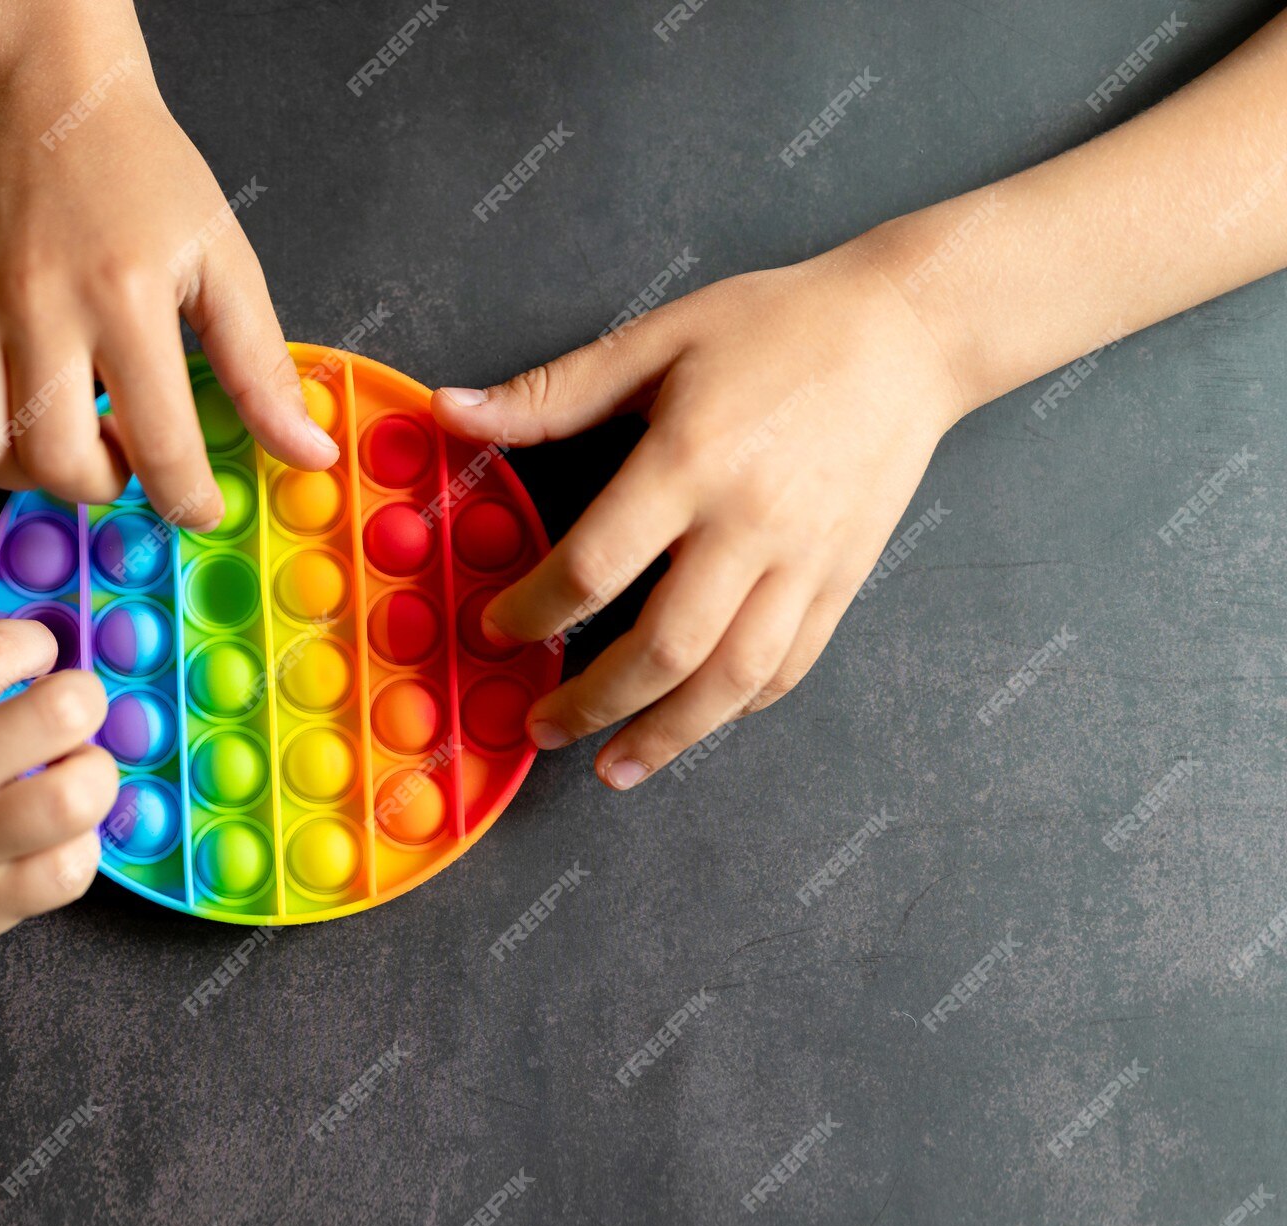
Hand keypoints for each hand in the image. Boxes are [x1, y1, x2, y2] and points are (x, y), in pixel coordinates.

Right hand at [0, 24, 336, 529]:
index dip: (188, 499)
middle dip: (101, 486)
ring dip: (22, 472)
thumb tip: (306, 450)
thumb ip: (260, 365)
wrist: (48, 93)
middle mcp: (37, 308)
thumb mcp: (222, 258)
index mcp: (124, 297)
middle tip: (126, 455)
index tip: (200, 505)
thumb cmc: (138, 169)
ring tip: (60, 442)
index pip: (160, 443)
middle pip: (54, 459)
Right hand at [0, 618, 116, 1023]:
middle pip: (64, 709)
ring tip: (76, 777)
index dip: (37, 644)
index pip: (5, 647)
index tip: (35, 658)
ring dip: (95, 776)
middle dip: (85, 699)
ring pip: (78, 795)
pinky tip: (57, 844)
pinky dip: (78, 855)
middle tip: (73, 714)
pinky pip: (64, 878)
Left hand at [432, 249, 963, 790]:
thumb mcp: (656, 340)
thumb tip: (449, 410)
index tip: (497, 628)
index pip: (592, 566)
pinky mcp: (843, 580)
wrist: (909, 332)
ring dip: (665, 735)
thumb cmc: (780, 327)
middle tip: (540, 724)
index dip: (533, 611)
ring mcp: (804, 561)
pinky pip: (787, 668)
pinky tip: (693, 724)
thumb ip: (549, 393)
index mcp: (691, 461)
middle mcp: (749, 524)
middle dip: (591, 702)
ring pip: (730, 680)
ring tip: (612, 766)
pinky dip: (736, 709)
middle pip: (661, 647)